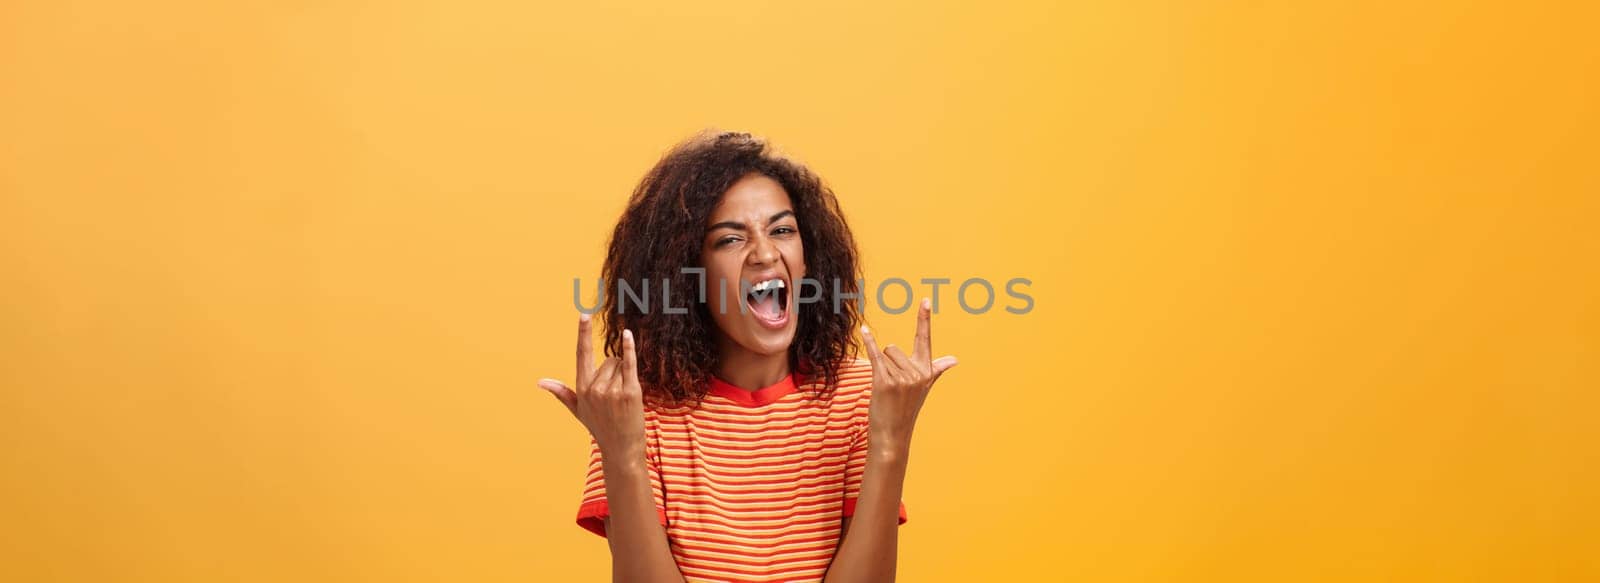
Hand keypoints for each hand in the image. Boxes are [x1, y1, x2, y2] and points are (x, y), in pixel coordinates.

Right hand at [537, 314, 646, 455]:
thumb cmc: (600, 427)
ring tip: (624, 398)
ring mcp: (612, 390)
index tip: (583, 314)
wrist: (621, 448)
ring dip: (625, 375)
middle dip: (615, 372)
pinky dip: (629, 348)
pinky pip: (630, 364)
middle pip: (609, 359)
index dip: (583, 333)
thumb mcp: (578, 410)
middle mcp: (595, 388)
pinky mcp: (630, 392)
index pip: (581, 354)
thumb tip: (541, 382)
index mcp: (582, 388)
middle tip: (616, 396)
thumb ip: (561, 392)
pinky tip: (628, 335)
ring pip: (621, 364)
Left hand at [859, 298, 958, 450]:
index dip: (924, 318)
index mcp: (927, 371)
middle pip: (894, 349)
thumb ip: (936, 369)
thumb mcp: (924, 388)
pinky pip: (875, 356)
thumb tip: (955, 359)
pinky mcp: (886, 382)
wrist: (893, 434)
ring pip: (884, 355)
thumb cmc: (905, 409)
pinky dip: (869, 342)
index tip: (925, 299)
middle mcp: (917, 373)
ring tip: (886, 390)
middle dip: (888, 363)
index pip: (924, 339)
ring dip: (880, 369)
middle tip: (892, 388)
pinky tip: (864, 330)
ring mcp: (902, 378)